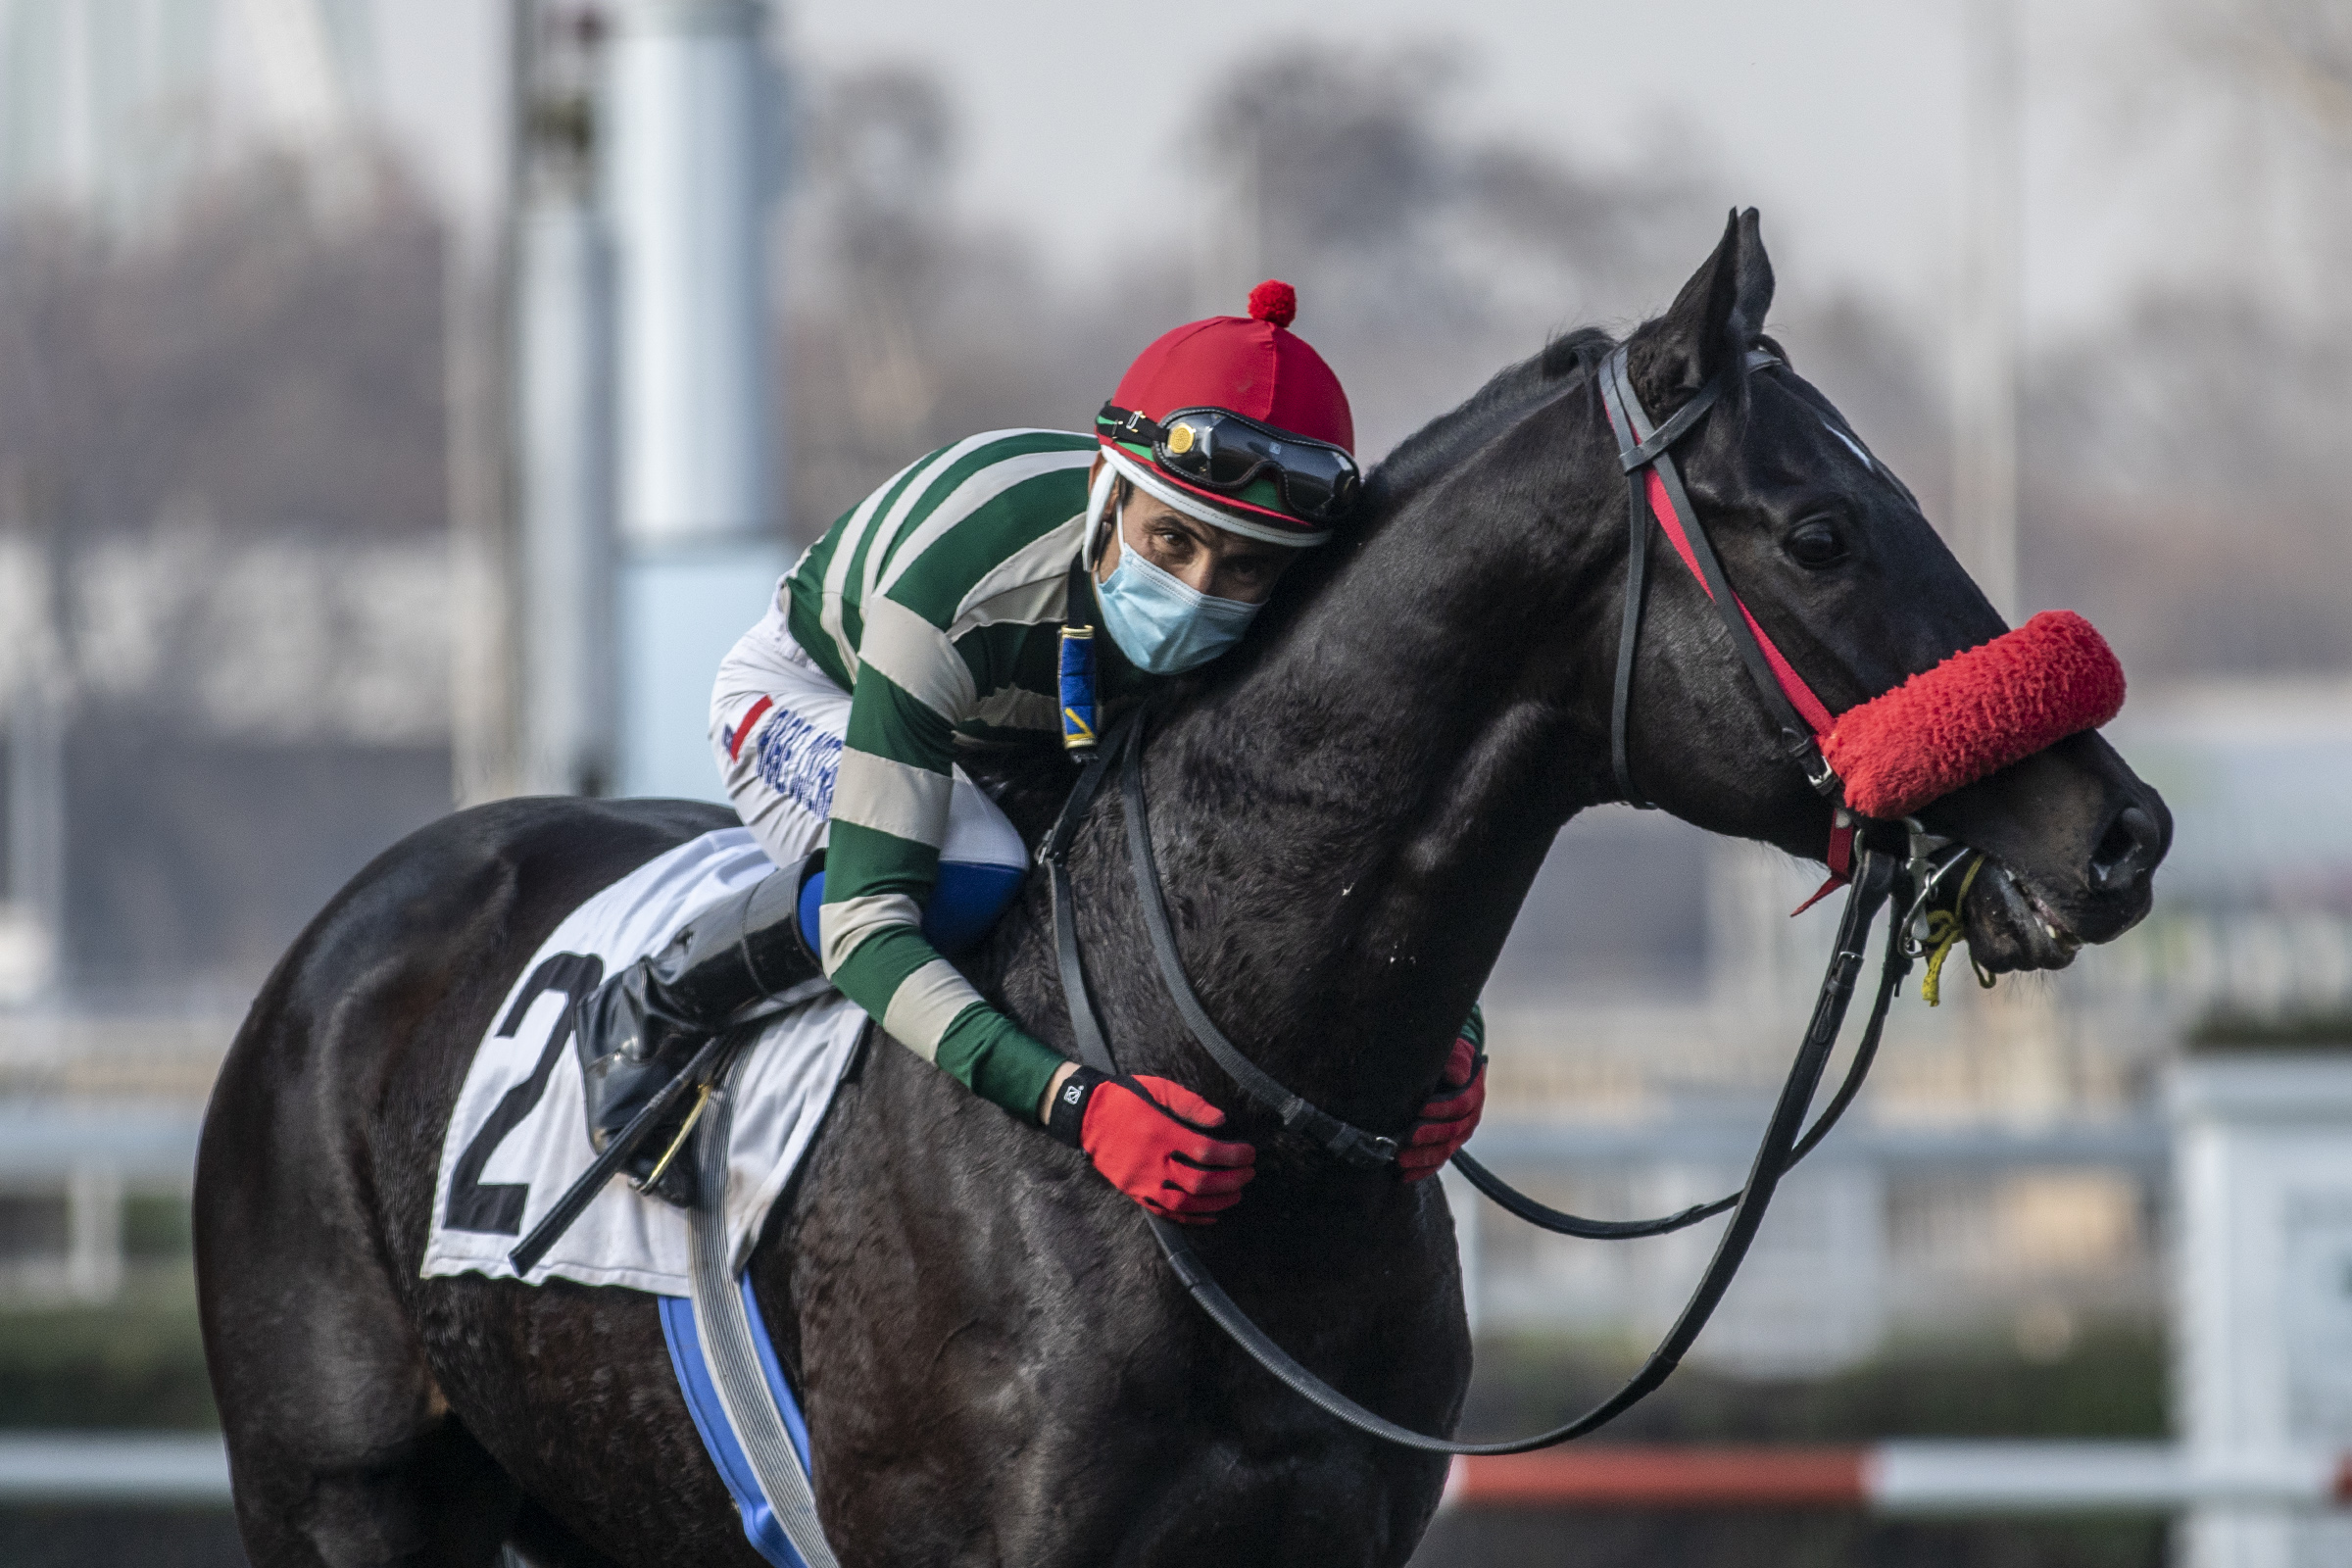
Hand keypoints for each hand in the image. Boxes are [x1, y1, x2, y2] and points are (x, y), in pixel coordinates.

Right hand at [1057, 1072, 1255, 1223]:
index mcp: (1161, 1133)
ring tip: (1236, 1195)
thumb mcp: (1158, 1088)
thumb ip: (1191, 1104)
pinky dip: (1191, 1217)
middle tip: (1249, 1174)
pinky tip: (1209, 1215)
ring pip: (1185, 1202)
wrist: (1084, 1115)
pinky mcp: (1134, 1192)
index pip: (1206, 1151)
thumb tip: (1222, 1120)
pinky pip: (1166, 1211)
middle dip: (1231, 1180)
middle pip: (1200, 1182)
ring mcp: (1142, 1181)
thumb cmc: (1124, 1097)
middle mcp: (1152, 1162)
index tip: (1249, 1153)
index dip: (1233, 1155)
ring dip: (1216, 1202)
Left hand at [1397, 1035, 1484, 1181]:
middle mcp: (1469, 1118)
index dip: (1441, 1108)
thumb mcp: (1453, 1052)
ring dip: (1422, 1158)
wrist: (1445, 1069)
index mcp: (1472, 1094)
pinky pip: (1436, 1163)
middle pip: (1452, 1132)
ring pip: (1444, 1151)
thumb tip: (1458, 1077)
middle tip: (1408, 1137)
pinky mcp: (1445, 1146)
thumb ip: (1456, 1061)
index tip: (1420, 1108)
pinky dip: (1421, 1170)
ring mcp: (1457, 1135)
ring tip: (1400, 1159)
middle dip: (1429, 1136)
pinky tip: (1404, 1175)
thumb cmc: (1446, 1058)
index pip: (1460, 1105)